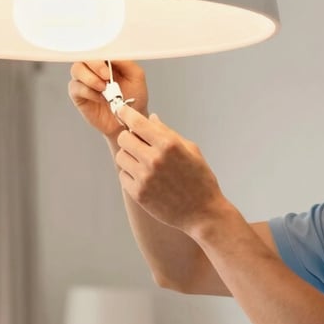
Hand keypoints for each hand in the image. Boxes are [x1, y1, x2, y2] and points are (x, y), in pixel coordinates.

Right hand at [68, 60, 148, 138]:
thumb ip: (125, 61)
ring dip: (90, 78)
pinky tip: (100, 98)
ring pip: (76, 70)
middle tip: (107, 76)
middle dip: (95, 65)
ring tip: (104, 89)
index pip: (97, 47)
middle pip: (84, 56)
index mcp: (107, 59)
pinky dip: (88, 91)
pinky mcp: (78, 94)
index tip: (109, 62)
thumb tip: (112, 53)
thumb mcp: (136, 76)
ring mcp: (84, 80)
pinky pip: (75, 87)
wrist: (130, 120)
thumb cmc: (134, 97)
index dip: (100, 52)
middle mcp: (93, 68)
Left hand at [114, 105, 225, 234]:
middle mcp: (154, 159)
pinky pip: (123, 175)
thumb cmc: (200, 179)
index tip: (121, 110)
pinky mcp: (138, 194)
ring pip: (121, 156)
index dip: (126, 113)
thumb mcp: (191, 150)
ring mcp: (144, 178)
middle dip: (129, 137)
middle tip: (139, 143)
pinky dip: (131, 174)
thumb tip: (150, 119)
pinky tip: (145, 178)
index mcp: (169, 144)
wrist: (203, 212)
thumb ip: (168, 133)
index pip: (137, 122)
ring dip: (129, 156)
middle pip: (123, 138)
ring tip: (144, 162)